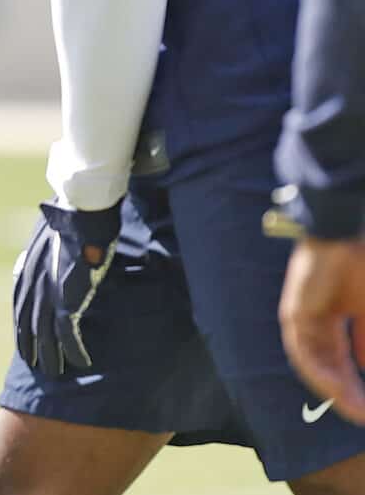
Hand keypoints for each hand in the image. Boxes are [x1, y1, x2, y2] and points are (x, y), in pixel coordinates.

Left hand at [13, 200, 121, 374]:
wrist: (79, 216)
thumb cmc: (68, 221)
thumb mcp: (48, 238)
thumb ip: (45, 253)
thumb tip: (49, 256)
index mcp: (27, 271)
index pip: (20, 307)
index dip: (22, 326)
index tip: (24, 341)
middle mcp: (33, 285)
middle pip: (27, 325)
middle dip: (30, 346)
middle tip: (35, 365)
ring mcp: (48, 294)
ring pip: (45, 335)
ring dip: (51, 356)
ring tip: (55, 372)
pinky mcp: (67, 300)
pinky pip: (68, 333)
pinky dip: (74, 350)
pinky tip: (81, 363)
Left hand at [280, 237, 364, 425]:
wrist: (344, 235)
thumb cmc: (359, 267)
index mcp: (327, 321)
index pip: (338, 363)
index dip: (354, 386)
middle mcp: (310, 323)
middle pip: (324, 368)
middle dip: (345, 395)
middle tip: (363, 417)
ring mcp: (300, 318)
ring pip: (312, 364)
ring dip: (333, 389)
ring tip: (355, 409)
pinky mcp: (293, 313)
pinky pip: (303, 350)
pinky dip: (320, 371)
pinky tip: (338, 388)